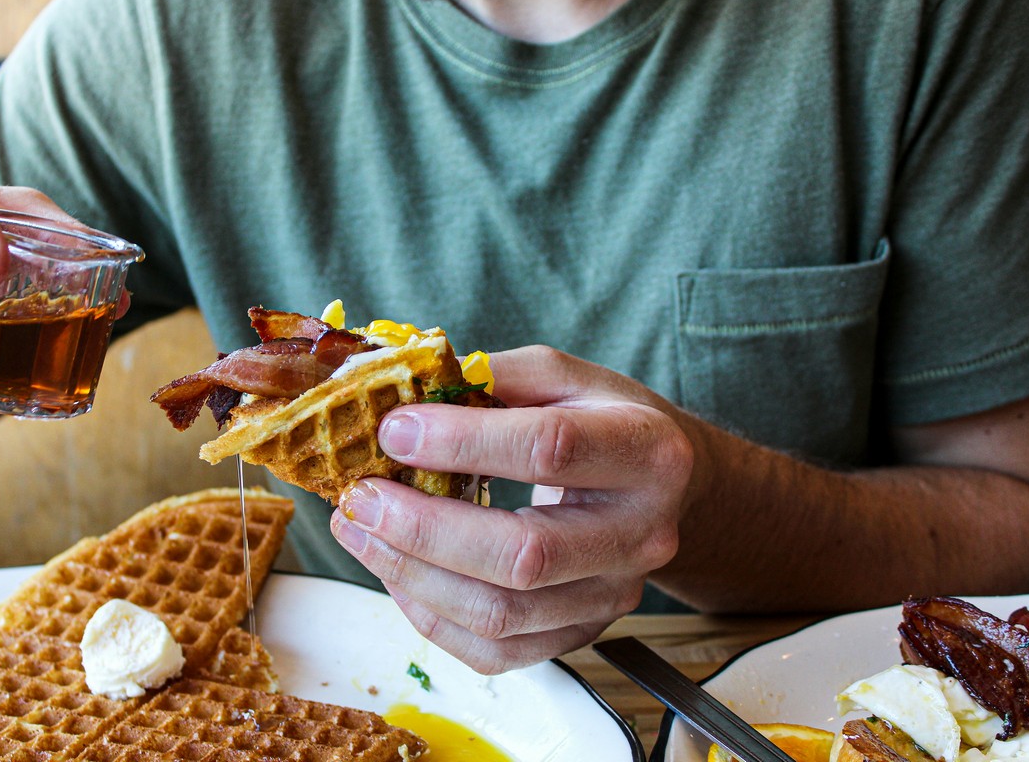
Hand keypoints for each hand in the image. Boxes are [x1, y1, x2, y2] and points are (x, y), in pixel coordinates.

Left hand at [329, 345, 695, 672]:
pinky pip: (497, 652)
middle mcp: (641, 533)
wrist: (668, 485)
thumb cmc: (603, 421)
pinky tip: (396, 573)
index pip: (549, 448)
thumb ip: (492, 376)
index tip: (393, 430)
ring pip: (502, 614)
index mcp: (646, 451)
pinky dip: (431, 617)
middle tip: (361, 498)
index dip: (462, 441)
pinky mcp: (582, 632)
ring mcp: (613, 594)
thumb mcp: (563, 376)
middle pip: (524, 553)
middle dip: (424, 529)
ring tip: (359, 532)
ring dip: (413, 576)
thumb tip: (405, 392)